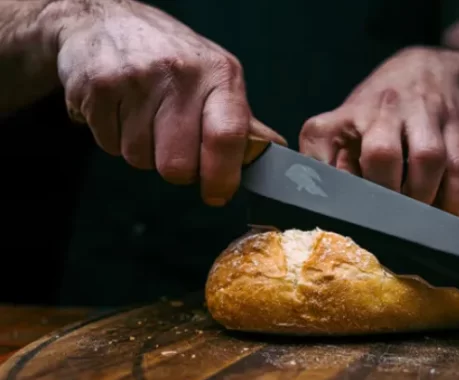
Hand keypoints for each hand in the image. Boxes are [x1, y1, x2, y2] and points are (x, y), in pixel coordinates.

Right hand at [57, 0, 284, 205]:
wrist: (104, 20)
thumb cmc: (172, 57)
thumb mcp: (216, 78)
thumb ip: (240, 121)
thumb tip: (274, 153)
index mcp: (219, 74)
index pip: (226, 137)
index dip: (222, 177)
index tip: (217, 194)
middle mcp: (180, 72)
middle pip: (177, 164)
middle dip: (176, 168)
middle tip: (173, 145)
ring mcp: (135, 78)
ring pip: (139, 159)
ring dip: (142, 151)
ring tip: (143, 117)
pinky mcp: (96, 87)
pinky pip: (108, 145)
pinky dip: (113, 137)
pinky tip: (120, 109)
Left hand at [300, 47, 458, 213]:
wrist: (431, 68)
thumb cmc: (381, 109)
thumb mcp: (347, 123)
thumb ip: (332, 158)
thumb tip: (327, 202)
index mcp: (347, 113)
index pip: (320, 140)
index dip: (322, 174)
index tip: (333, 201)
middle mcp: (384, 108)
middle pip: (381, 153)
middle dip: (385, 191)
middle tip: (386, 215)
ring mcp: (424, 114)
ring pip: (428, 158)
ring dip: (422, 196)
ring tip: (416, 216)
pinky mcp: (456, 125)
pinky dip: (453, 196)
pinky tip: (444, 210)